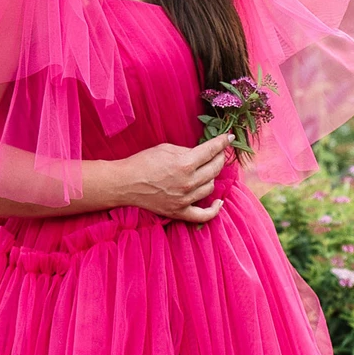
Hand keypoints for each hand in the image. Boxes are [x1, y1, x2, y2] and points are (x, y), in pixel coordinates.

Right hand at [119, 134, 233, 222]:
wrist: (125, 183)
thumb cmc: (143, 162)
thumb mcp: (166, 148)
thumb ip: (187, 151)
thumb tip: (202, 153)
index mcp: (185, 164)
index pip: (211, 151)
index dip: (222, 142)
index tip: (228, 138)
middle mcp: (188, 182)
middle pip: (215, 169)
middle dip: (220, 158)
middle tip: (220, 153)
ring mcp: (184, 199)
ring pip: (210, 187)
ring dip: (212, 177)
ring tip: (208, 171)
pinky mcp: (179, 212)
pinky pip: (203, 215)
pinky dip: (214, 210)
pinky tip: (219, 202)